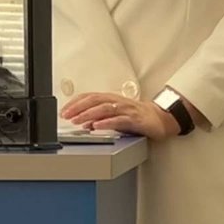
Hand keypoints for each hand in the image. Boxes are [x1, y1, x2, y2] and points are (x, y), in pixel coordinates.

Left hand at [61, 92, 179, 138]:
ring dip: (88, 114)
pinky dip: (106, 122)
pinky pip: (118, 120)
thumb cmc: (136, 116)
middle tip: (66, 115)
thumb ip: (100, 118)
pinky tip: (96, 126)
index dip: (75, 102)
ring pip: (104, 108)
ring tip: (77, 121)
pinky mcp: (134, 119)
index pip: (89, 96)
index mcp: (110, 99)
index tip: (63, 110)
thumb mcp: (115, 116)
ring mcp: (125, 109)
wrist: (160, 118)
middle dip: (78, 107)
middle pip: (94, 100)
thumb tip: (84, 124)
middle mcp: (116, 101)